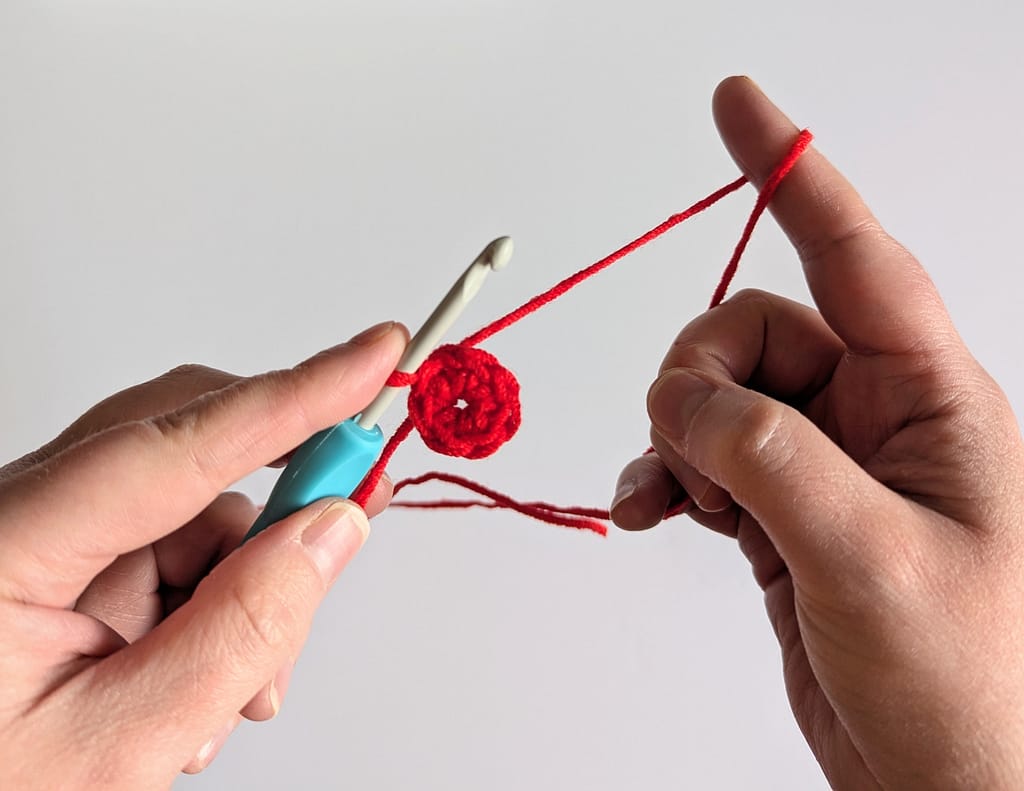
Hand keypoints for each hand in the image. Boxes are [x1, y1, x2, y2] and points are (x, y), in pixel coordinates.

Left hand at [0, 321, 406, 788]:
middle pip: (189, 457)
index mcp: (1, 543)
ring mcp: (42, 536)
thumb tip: (331, 529)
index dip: (291, 396)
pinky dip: (212, 608)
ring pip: (195, 516)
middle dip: (276, 506)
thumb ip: (240, 632)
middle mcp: (18, 515)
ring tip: (238, 692)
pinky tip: (201, 683)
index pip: (173, 443)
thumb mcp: (120, 744)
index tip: (376, 356)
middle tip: (351, 518)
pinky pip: (174, 553)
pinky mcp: (64, 561)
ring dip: (243, 593)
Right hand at [611, 77, 1023, 789]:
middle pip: (751, 333)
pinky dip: (665, 474)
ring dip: (674, 435)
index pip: (855, 254)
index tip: (739, 106)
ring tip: (675, 498)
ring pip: (716, 396)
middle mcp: (874, 418)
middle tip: (690, 451)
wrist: (952, 788)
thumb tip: (685, 401)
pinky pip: (702, 458)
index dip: (792, 173)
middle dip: (698, 378)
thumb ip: (771, 458)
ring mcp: (822, 466)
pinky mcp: (782, 513)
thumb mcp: (872, 558)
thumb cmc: (971, 687)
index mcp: (930, 400)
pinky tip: (651, 509)